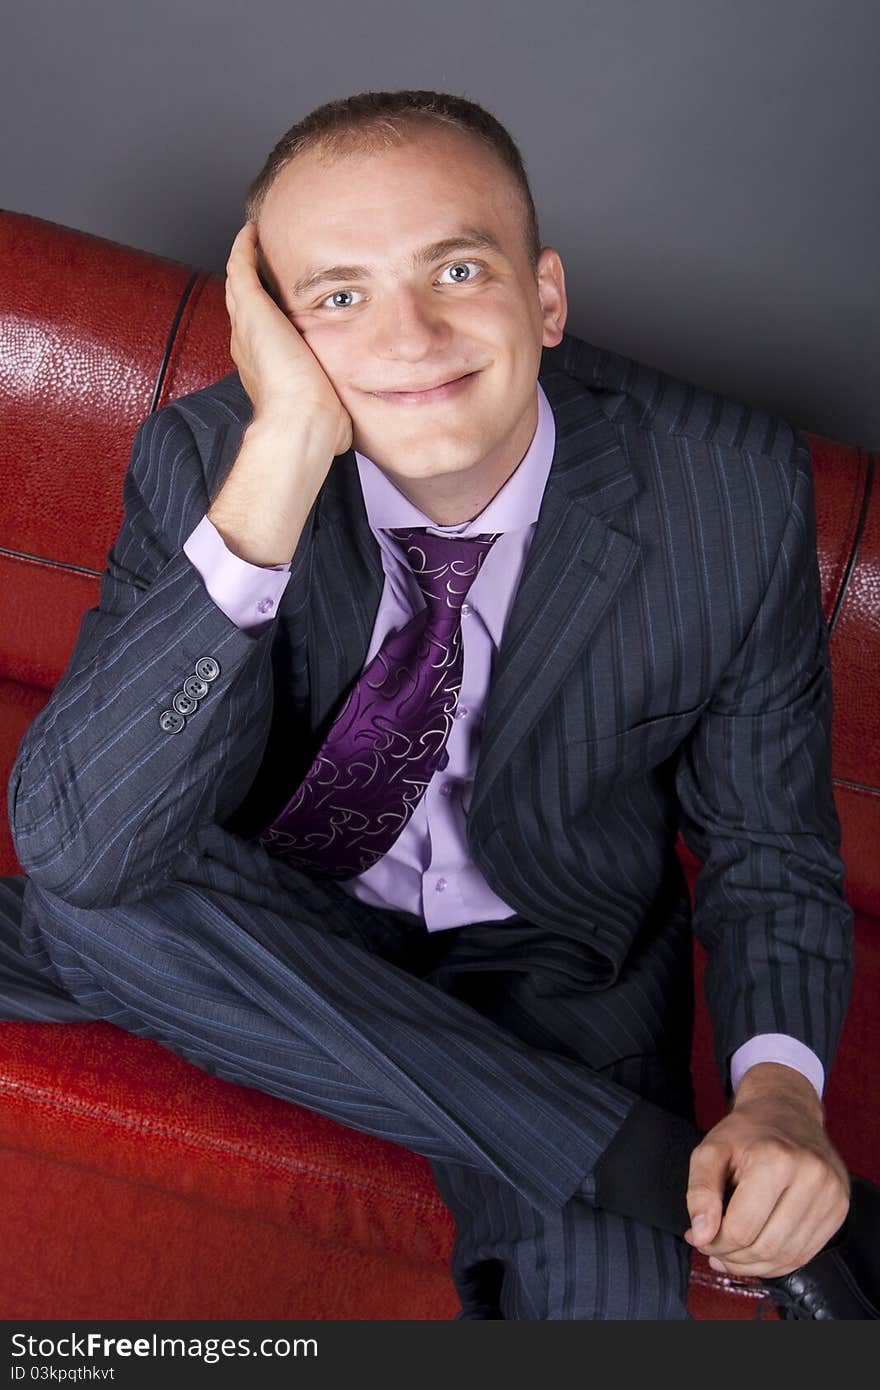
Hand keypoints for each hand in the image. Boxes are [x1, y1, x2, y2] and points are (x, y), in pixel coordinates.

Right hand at [224, 222, 352, 455]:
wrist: (300, 423)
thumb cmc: (317, 428)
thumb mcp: (327, 413)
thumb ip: (333, 407)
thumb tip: (349, 425)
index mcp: (262, 367)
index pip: (260, 332)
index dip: (265, 314)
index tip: (277, 301)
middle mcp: (247, 344)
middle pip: (243, 303)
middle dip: (250, 280)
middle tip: (260, 258)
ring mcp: (245, 325)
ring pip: (237, 282)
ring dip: (243, 259)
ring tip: (254, 238)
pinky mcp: (252, 309)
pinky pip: (240, 266)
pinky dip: (244, 247)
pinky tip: (252, 229)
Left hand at [683, 1063, 849, 1277]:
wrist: (786, 1112)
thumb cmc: (746, 1133)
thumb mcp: (710, 1150)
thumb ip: (700, 1192)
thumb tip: (702, 1235)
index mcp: (775, 1159)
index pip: (741, 1229)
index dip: (715, 1242)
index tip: (700, 1236)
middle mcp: (810, 1176)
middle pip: (765, 1247)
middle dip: (732, 1256)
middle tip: (715, 1246)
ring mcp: (830, 1193)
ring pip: (786, 1257)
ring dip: (753, 1264)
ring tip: (733, 1252)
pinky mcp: (839, 1207)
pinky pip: (805, 1254)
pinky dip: (777, 1261)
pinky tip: (757, 1252)